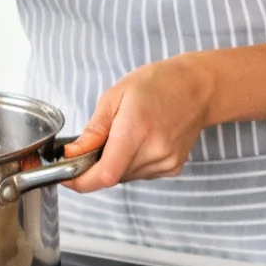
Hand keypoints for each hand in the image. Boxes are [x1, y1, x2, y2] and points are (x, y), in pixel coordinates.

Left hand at [63, 55, 218, 189]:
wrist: (198, 88)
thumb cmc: (158, 84)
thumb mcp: (116, 96)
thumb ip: (94, 129)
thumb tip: (72, 153)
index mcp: (136, 130)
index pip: (104, 175)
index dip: (80, 181)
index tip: (66, 175)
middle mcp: (154, 151)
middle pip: (111, 177)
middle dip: (95, 167)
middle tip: (97, 143)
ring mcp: (166, 162)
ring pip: (124, 177)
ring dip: (114, 164)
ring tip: (124, 136)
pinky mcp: (172, 167)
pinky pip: (140, 174)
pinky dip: (131, 164)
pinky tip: (141, 142)